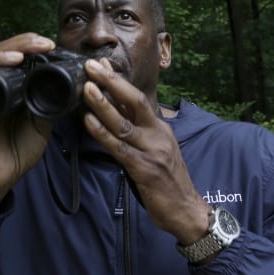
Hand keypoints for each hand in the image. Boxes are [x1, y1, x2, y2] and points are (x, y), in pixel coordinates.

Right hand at [0, 33, 55, 212]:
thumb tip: (67, 85)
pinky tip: (13, 60)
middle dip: (27, 42)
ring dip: (14, 47)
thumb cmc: (21, 149)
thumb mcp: (43, 122)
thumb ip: (49, 103)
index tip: (54, 46)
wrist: (3, 173)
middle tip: (46, 43)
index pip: (22, 56)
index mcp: (17, 87)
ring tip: (32, 48)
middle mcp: (0, 84)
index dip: (35, 46)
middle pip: (8, 50)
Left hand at [81, 59, 209, 242]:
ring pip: (124, 123)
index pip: (138, 98)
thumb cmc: (168, 182)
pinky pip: (119, 148)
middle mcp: (158, 134)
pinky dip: (102, 133)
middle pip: (135, 101)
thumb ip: (139, 133)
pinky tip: (88, 121)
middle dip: (112, 81)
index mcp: (160, 128)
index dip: (119, 80)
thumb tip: (115, 116)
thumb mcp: (157, 150)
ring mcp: (152, 151)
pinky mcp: (143, 169)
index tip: (102, 63)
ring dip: (103, 104)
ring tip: (86, 87)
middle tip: (92, 64)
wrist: (187, 211)